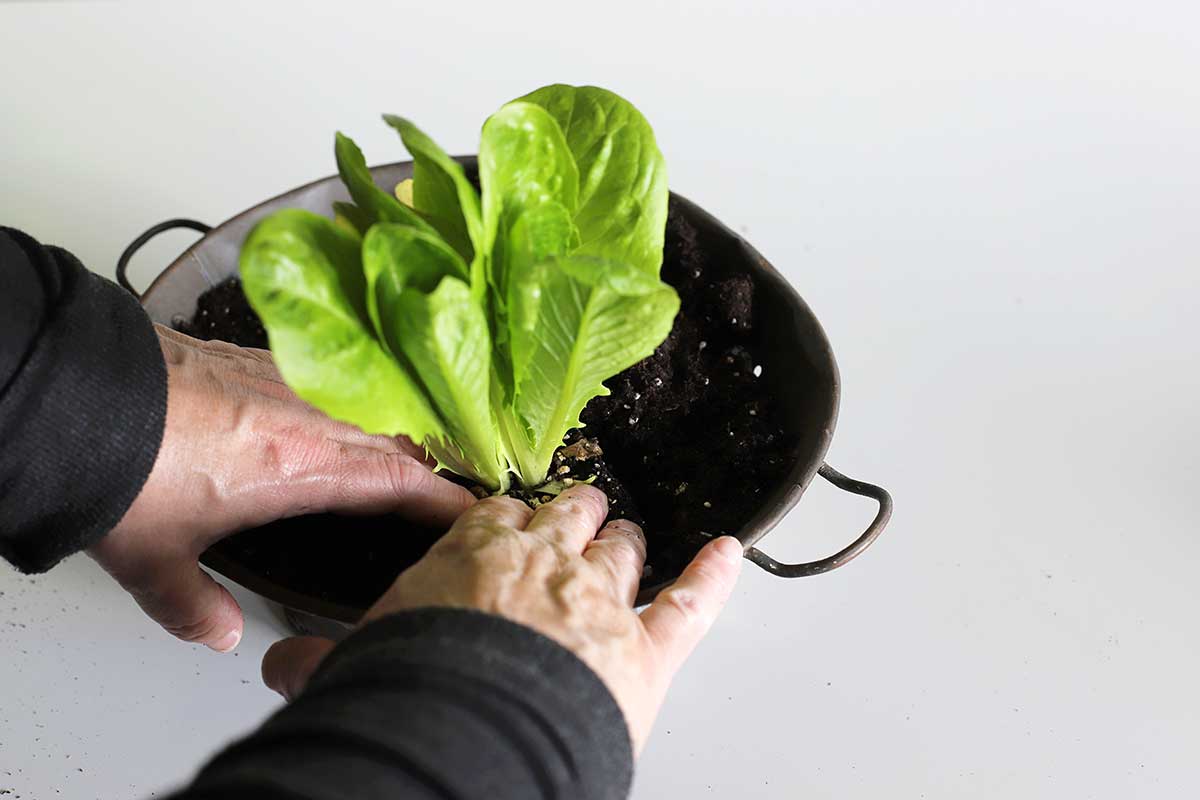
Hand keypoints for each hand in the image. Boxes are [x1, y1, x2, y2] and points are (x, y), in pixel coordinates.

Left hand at [89, 326, 475, 651]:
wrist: (76, 394)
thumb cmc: (121, 469)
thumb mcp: (155, 559)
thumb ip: (193, 605)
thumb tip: (218, 634)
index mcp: (300, 469)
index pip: (398, 481)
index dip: (442, 499)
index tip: (472, 511)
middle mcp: (306, 416)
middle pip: (395, 435)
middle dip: (431, 460)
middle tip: (452, 481)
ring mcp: (282, 378)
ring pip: (365, 401)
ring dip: (395, 426)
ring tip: (409, 445)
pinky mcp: (252, 355)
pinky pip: (327, 378)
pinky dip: (351, 398)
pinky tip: (338, 408)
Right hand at [263, 484, 741, 752]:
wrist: (467, 732)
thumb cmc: (414, 692)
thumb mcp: (356, 664)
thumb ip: (323, 659)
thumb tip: (281, 667)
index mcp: (476, 556)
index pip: (497, 516)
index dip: (506, 518)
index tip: (507, 519)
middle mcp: (544, 563)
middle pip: (568, 517)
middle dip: (573, 513)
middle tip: (575, 514)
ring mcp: (601, 601)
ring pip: (623, 550)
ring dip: (624, 542)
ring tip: (626, 537)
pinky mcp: (647, 648)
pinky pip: (692, 600)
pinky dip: (715, 574)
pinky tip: (729, 553)